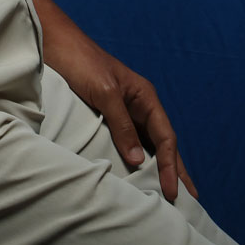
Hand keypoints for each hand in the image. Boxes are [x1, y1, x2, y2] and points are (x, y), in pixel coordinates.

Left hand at [44, 19, 197, 203]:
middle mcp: (138, 106)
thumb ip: (122, 125)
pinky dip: (134, 160)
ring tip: (167, 193)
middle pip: (162, 143)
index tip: (174, 192)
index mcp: (145, 97)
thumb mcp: (104, 92)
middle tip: (190, 200)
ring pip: (146, 145)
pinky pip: (126, 142)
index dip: (172, 166)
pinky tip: (135, 174)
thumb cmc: (82, 62)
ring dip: (156, 168)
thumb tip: (138, 162)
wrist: (55, 43)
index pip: (166, 138)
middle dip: (175, 170)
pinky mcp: (105, 116)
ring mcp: (123, 111)